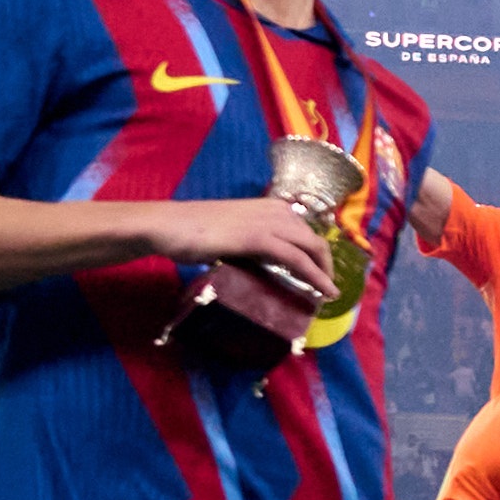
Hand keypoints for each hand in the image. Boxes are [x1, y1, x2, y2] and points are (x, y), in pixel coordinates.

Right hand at [154, 189, 335, 334]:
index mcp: (271, 207)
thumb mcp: (234, 233)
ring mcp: (270, 223)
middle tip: (327, 287)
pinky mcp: (260, 239)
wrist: (171, 226)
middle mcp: (276, 211)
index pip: (305, 231)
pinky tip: (324, 291)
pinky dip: (316, 276)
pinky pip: (297, 259)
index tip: (322, 272)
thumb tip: (262, 264)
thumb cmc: (195, 231)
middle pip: (315, 240)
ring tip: (329, 293)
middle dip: (326, 264)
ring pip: (312, 248)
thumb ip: (253, 245)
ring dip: (325, 273)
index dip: (317, 253)